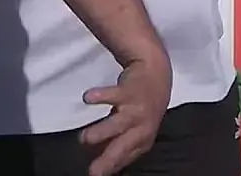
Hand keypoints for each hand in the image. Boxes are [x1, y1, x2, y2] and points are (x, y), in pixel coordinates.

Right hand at [78, 55, 171, 175]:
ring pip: (118, 123)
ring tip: (85, 139)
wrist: (156, 75)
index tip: (94, 175)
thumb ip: (115, 143)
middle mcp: (140, 128)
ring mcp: (135, 109)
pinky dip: (100, 96)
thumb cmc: (141, 107)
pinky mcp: (128, 91)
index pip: (124, 158)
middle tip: (93, 170)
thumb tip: (96, 158)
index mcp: (141, 141)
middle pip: (123, 146)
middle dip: (108, 158)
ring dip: (102, 131)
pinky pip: (113, 94)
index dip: (110, 167)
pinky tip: (87, 98)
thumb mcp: (133, 129)